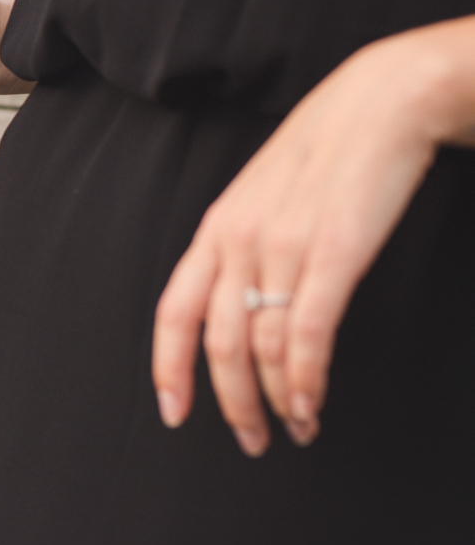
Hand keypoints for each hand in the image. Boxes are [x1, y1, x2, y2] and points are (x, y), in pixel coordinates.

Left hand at [152, 20, 474, 454]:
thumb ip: (246, 244)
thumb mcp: (264, 194)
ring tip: (296, 427)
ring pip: (262, 345)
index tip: (173, 412)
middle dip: (231, 402)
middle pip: (217, 341)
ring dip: (278, 399)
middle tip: (251, 441)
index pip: (174, 309)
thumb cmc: (326, 151)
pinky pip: (306, 332)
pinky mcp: (331, 253)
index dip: (168, 366)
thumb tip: (243, 299)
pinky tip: (311, 404)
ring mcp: (281, 246)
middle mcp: (238, 240)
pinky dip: (305, 378)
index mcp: (216, 227)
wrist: (377, 104)